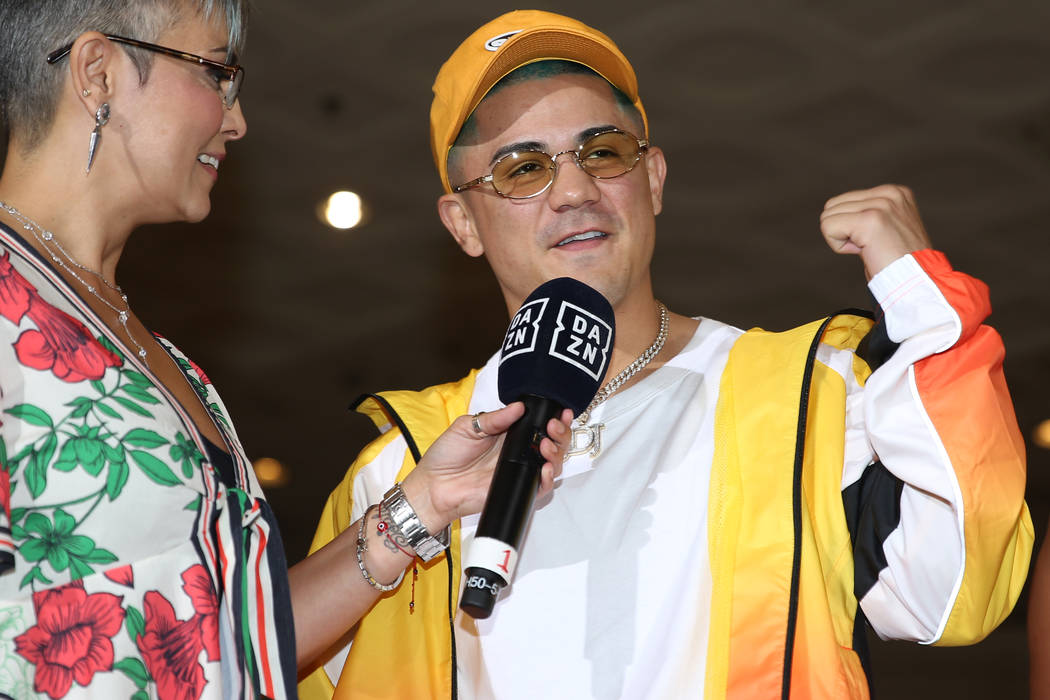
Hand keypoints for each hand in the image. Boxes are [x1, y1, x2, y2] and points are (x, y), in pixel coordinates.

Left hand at [400, 403, 572, 533]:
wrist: (433, 485)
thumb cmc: (446, 456)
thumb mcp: (467, 427)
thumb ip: (494, 418)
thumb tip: (519, 407)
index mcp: (509, 433)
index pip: (538, 424)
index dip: (554, 417)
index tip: (560, 411)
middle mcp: (518, 452)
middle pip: (552, 443)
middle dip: (561, 433)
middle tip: (554, 426)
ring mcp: (519, 471)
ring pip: (552, 463)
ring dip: (557, 452)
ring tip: (547, 445)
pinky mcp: (516, 489)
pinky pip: (540, 487)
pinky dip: (548, 478)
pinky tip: (545, 468)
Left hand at [820, 184, 931, 279]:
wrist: (916, 283)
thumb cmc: (898, 265)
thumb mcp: (887, 229)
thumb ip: (867, 215)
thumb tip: (832, 213)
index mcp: (894, 192)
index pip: (842, 201)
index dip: (850, 228)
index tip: (875, 242)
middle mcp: (890, 193)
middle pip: (832, 206)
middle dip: (844, 232)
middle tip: (871, 247)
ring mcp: (881, 204)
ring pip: (828, 217)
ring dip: (843, 240)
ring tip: (871, 248)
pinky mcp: (870, 219)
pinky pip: (828, 227)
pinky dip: (838, 246)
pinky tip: (864, 251)